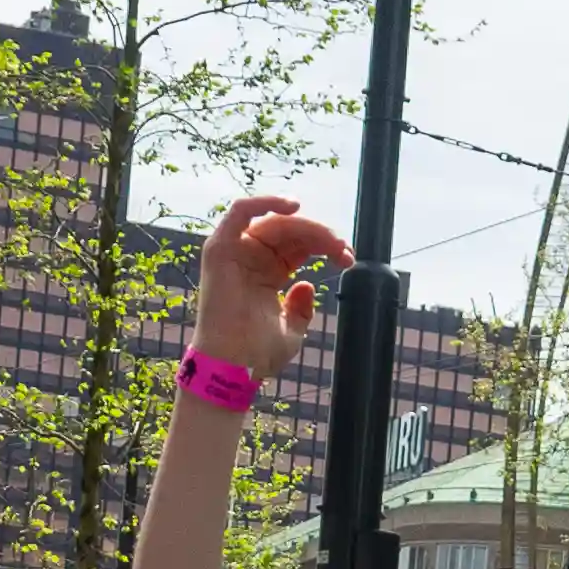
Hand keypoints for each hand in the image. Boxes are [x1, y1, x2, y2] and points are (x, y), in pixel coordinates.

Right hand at [189, 191, 345, 383]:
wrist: (232, 366)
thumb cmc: (256, 354)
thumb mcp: (291, 331)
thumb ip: (301, 310)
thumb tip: (306, 285)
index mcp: (267, 274)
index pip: (300, 245)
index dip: (326, 245)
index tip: (348, 258)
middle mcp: (251, 259)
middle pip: (291, 231)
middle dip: (322, 236)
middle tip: (343, 251)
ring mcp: (235, 251)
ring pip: (275, 221)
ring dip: (307, 225)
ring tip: (330, 241)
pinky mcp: (220, 248)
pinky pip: (240, 212)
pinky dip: (265, 202)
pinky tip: (293, 207)